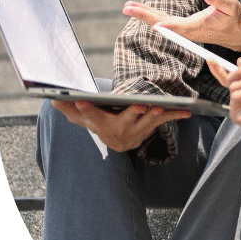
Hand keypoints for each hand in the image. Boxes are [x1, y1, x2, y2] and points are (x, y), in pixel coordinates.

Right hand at [52, 99, 188, 151]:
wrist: (116, 141)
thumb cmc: (97, 121)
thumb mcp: (79, 116)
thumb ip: (67, 107)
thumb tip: (52, 98)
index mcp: (99, 124)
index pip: (90, 116)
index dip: (85, 109)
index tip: (80, 100)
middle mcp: (118, 130)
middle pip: (125, 121)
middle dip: (132, 114)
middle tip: (141, 106)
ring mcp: (136, 131)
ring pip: (147, 122)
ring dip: (156, 115)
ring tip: (162, 106)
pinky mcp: (150, 128)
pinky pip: (163, 121)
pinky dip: (175, 116)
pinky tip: (188, 111)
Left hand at [124, 0, 240, 52]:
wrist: (236, 33)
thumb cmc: (234, 18)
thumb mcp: (231, 5)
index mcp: (199, 27)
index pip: (181, 27)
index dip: (169, 26)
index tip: (156, 25)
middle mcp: (188, 31)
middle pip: (163, 24)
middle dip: (145, 15)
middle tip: (127, 8)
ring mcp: (184, 30)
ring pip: (161, 22)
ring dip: (145, 14)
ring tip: (128, 7)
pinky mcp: (183, 27)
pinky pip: (164, 21)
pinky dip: (152, 15)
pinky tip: (142, 11)